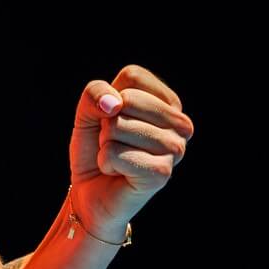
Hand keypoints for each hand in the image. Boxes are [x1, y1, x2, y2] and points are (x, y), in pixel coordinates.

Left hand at [68, 64, 193, 237]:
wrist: (91, 192)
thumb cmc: (95, 148)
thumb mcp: (88, 112)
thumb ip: (95, 93)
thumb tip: (113, 104)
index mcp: (168, 103)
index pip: (133, 76)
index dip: (109, 98)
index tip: (112, 120)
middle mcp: (180, 125)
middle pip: (126, 99)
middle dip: (106, 122)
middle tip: (113, 143)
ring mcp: (175, 149)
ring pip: (119, 126)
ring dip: (105, 144)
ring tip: (117, 159)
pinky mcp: (162, 173)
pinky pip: (116, 154)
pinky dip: (105, 162)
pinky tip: (117, 172)